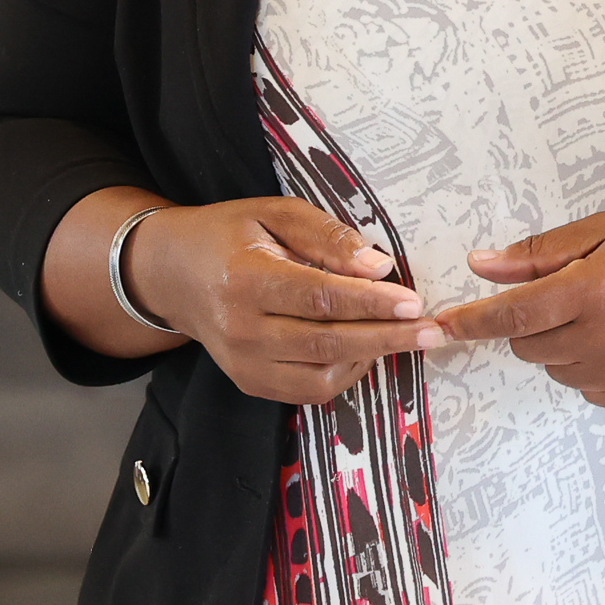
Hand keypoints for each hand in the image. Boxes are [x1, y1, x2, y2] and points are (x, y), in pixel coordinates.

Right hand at [126, 197, 448, 407]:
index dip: (370, 302)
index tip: (414, 301)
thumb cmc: (229, 234)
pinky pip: (309, 390)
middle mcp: (241, 329)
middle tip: (432, 330)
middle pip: (326, 342)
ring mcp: (243, 364)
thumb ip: (326, 236)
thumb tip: (377, 266)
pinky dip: (345, 374)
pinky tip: (366, 349)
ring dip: (370, 357)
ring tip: (404, 335)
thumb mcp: (273, 213)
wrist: (172, 274)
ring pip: (321, 374)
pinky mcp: (249, 383)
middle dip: (386, 337)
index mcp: (245, 280)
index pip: (318, 297)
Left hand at [432, 208, 604, 411]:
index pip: (511, 315)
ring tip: (604, 314)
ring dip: (562, 346)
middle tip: (568, 294)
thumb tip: (482, 265)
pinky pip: (590, 389)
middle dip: (531, 322)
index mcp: (595, 288)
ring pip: (558, 370)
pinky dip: (591, 367)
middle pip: (529, 347)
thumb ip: (540, 253)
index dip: (471, 322)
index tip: (443, 326)